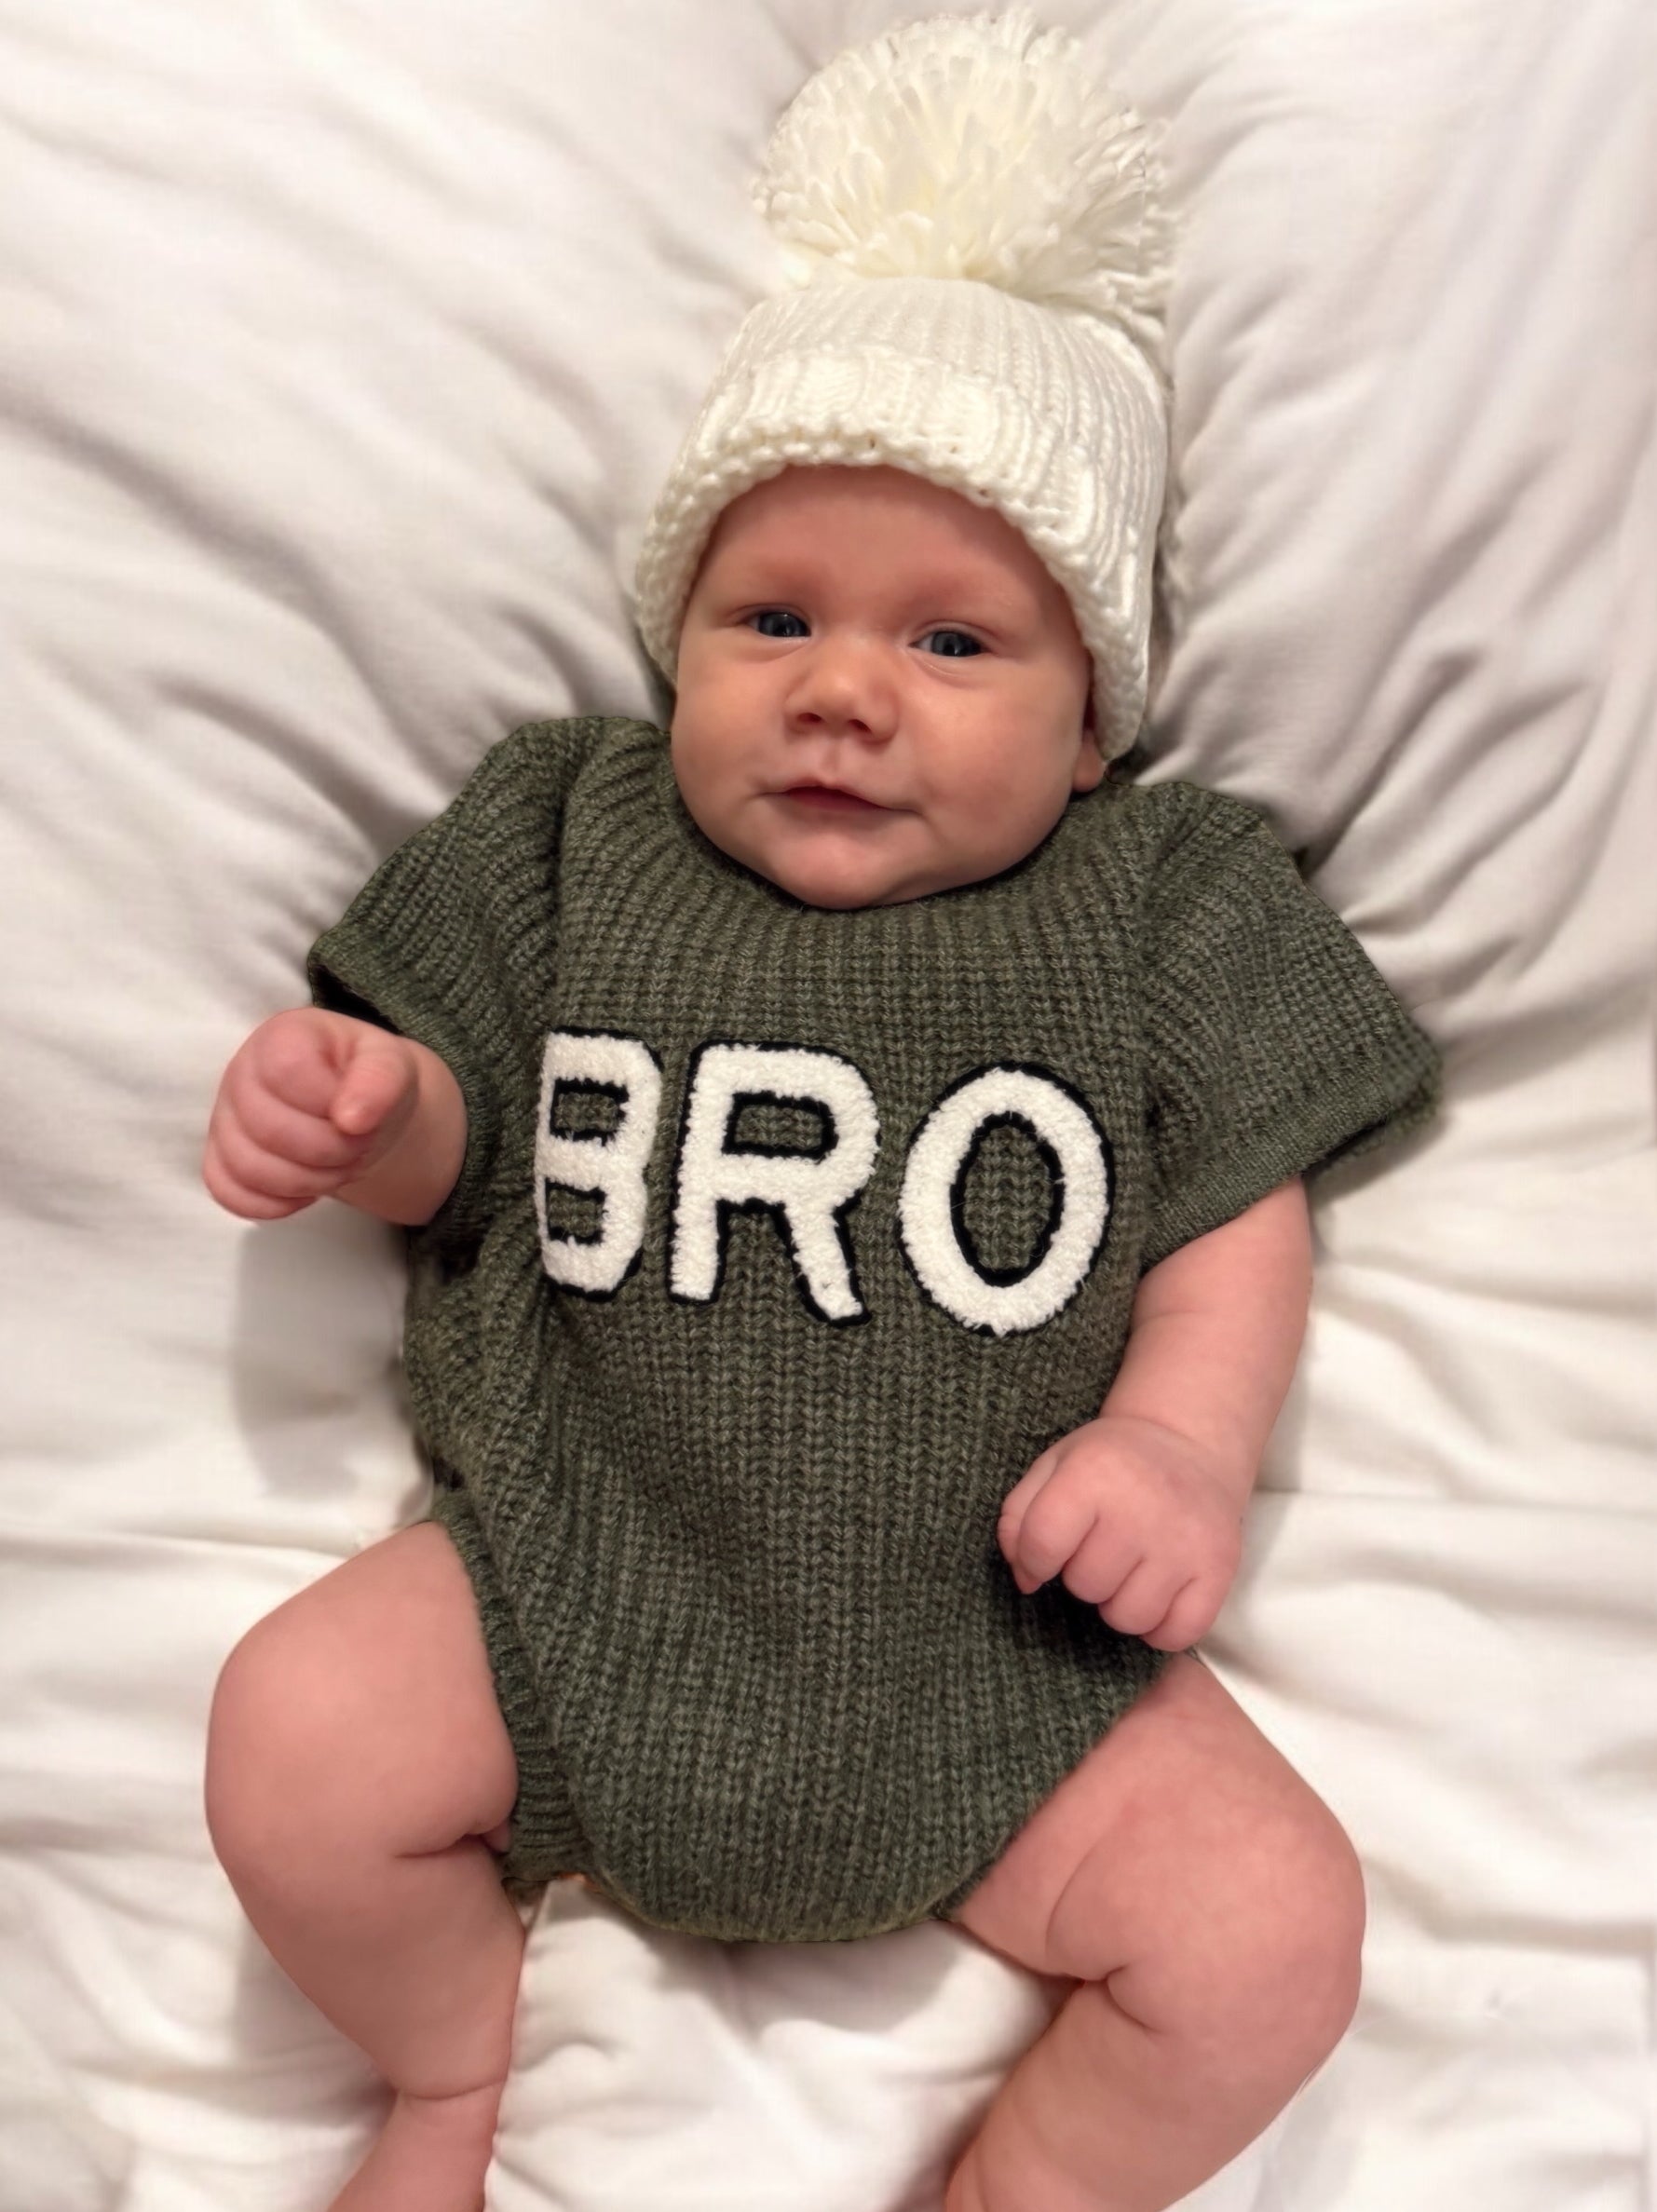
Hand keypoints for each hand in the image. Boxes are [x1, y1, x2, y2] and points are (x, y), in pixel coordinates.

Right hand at [204, 1008, 422, 1220]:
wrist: (356, 1111)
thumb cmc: (367, 1081)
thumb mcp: (392, 1065)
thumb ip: (380, 1078)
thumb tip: (351, 1119)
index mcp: (281, 1037)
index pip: (288, 1072)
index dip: (331, 1104)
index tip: (359, 1115)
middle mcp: (241, 1073)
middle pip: (268, 1128)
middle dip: (329, 1151)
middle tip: (357, 1148)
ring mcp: (225, 1118)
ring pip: (247, 1167)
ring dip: (308, 1181)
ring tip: (337, 1168)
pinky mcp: (220, 1160)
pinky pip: (228, 1193)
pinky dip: (276, 1203)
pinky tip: (306, 1190)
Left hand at [997, 1414, 1244, 1651]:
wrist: (1189, 1440)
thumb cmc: (1111, 1461)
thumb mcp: (1054, 1466)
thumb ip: (1019, 1517)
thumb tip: (1026, 1579)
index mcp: (1093, 1473)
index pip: (1041, 1546)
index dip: (1034, 1562)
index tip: (1045, 1556)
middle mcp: (1140, 1508)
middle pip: (1085, 1586)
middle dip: (1083, 1575)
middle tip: (1102, 1547)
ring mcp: (1183, 1542)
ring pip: (1128, 1618)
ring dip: (1119, 1604)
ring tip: (1129, 1570)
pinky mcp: (1218, 1568)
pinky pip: (1176, 1634)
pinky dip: (1160, 1628)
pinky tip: (1157, 1593)